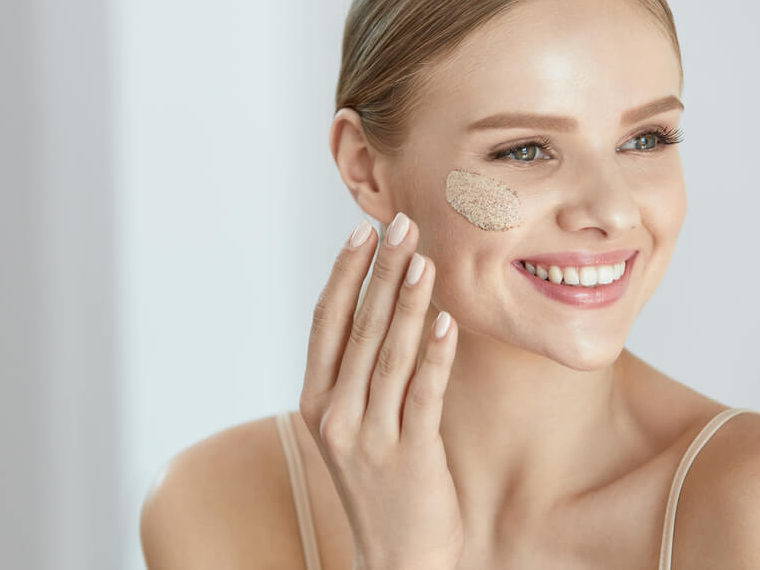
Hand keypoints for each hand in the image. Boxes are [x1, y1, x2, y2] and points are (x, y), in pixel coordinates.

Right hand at [299, 212, 463, 569]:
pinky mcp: (408, 456)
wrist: (396, 560)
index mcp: (316, 401)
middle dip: (380, 271)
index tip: (362, 232)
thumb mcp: (352, 428)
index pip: (326, 323)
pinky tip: (443, 321)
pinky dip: (433, 355)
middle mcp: (335, 414)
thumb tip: (380, 307)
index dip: (344, 274)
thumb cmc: (380, 485)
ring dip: (407, 301)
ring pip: (388, 354)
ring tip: (423, 257)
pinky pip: (422, 394)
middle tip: (399, 224)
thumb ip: (358, 376)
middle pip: (358, 328)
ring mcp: (369, 437)